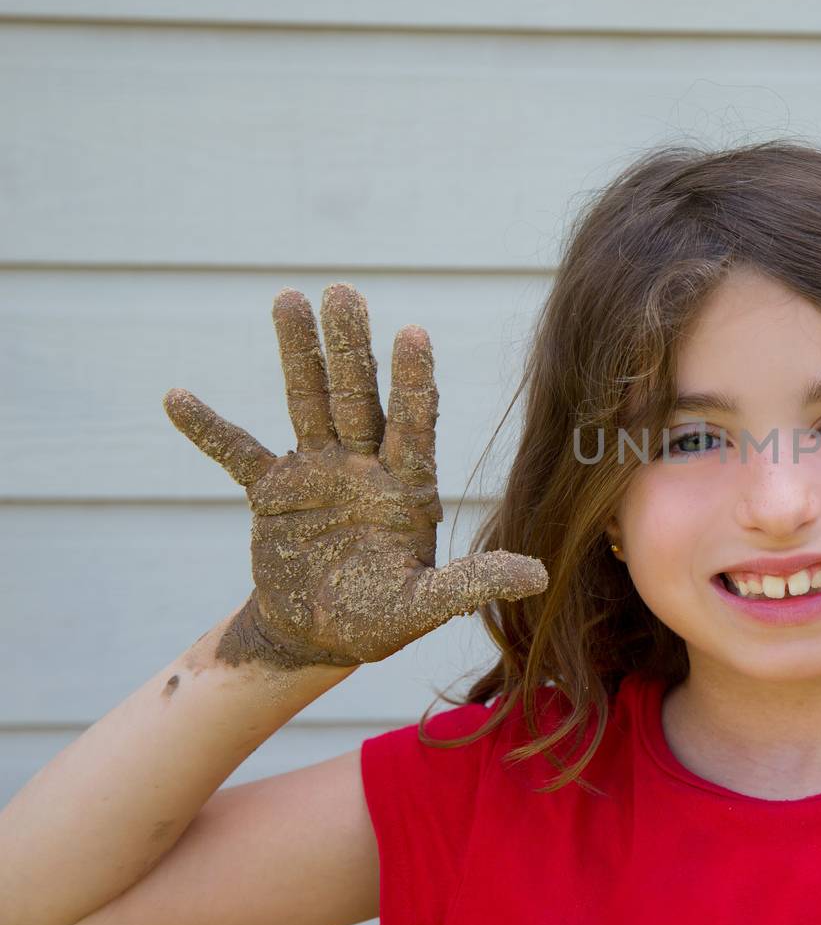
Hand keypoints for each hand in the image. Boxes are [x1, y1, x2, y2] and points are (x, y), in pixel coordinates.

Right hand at [163, 284, 547, 669]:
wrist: (320, 634)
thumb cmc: (380, 618)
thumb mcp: (425, 606)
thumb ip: (472, 583)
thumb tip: (538, 575)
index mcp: (407, 486)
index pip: (414, 423)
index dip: (414, 380)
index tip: (414, 332)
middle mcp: (364, 466)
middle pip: (357, 396)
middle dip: (351, 346)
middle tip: (344, 290)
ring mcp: (318, 472)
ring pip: (307, 401)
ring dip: (297, 352)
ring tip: (288, 297)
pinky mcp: (272, 492)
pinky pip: (237, 453)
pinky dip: (209, 428)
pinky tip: (178, 397)